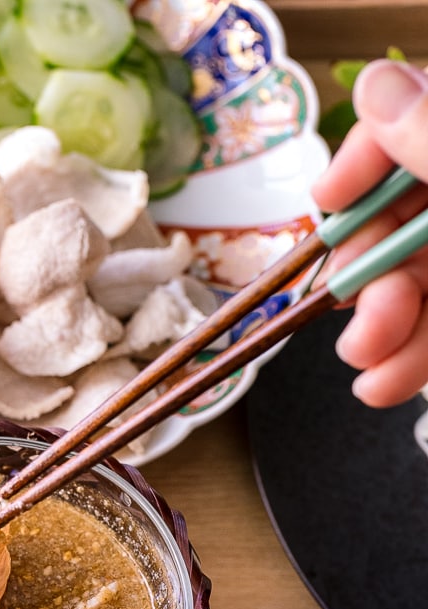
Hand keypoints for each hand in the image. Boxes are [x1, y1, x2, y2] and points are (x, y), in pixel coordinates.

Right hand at [311, 59, 427, 405]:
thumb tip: (380, 86)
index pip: (413, 129)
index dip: (367, 162)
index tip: (331, 201)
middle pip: (407, 223)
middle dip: (371, 272)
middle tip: (353, 306)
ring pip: (415, 288)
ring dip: (381, 332)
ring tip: (368, 367)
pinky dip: (408, 362)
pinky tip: (385, 384)